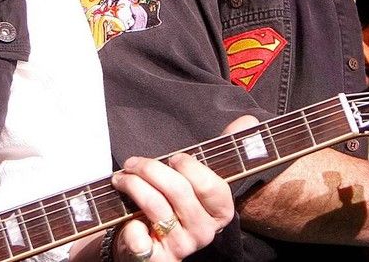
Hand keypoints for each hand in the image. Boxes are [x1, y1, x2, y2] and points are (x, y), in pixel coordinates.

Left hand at [105, 116, 256, 261]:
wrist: (148, 244)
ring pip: (155, 207)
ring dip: (132, 186)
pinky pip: (140, 239)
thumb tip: (247, 120)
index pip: (212, 186)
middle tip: (133, 163)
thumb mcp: (198, 179)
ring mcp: (180, 247)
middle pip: (178, 191)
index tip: (174, 158)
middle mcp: (204, 232)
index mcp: (220, 212)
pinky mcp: (156, 260)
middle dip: (150, 169)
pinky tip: (127, 219)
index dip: (190, 167)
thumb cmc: (174, 204)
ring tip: (121, 178)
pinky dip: (129, 227)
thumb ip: (222, 151)